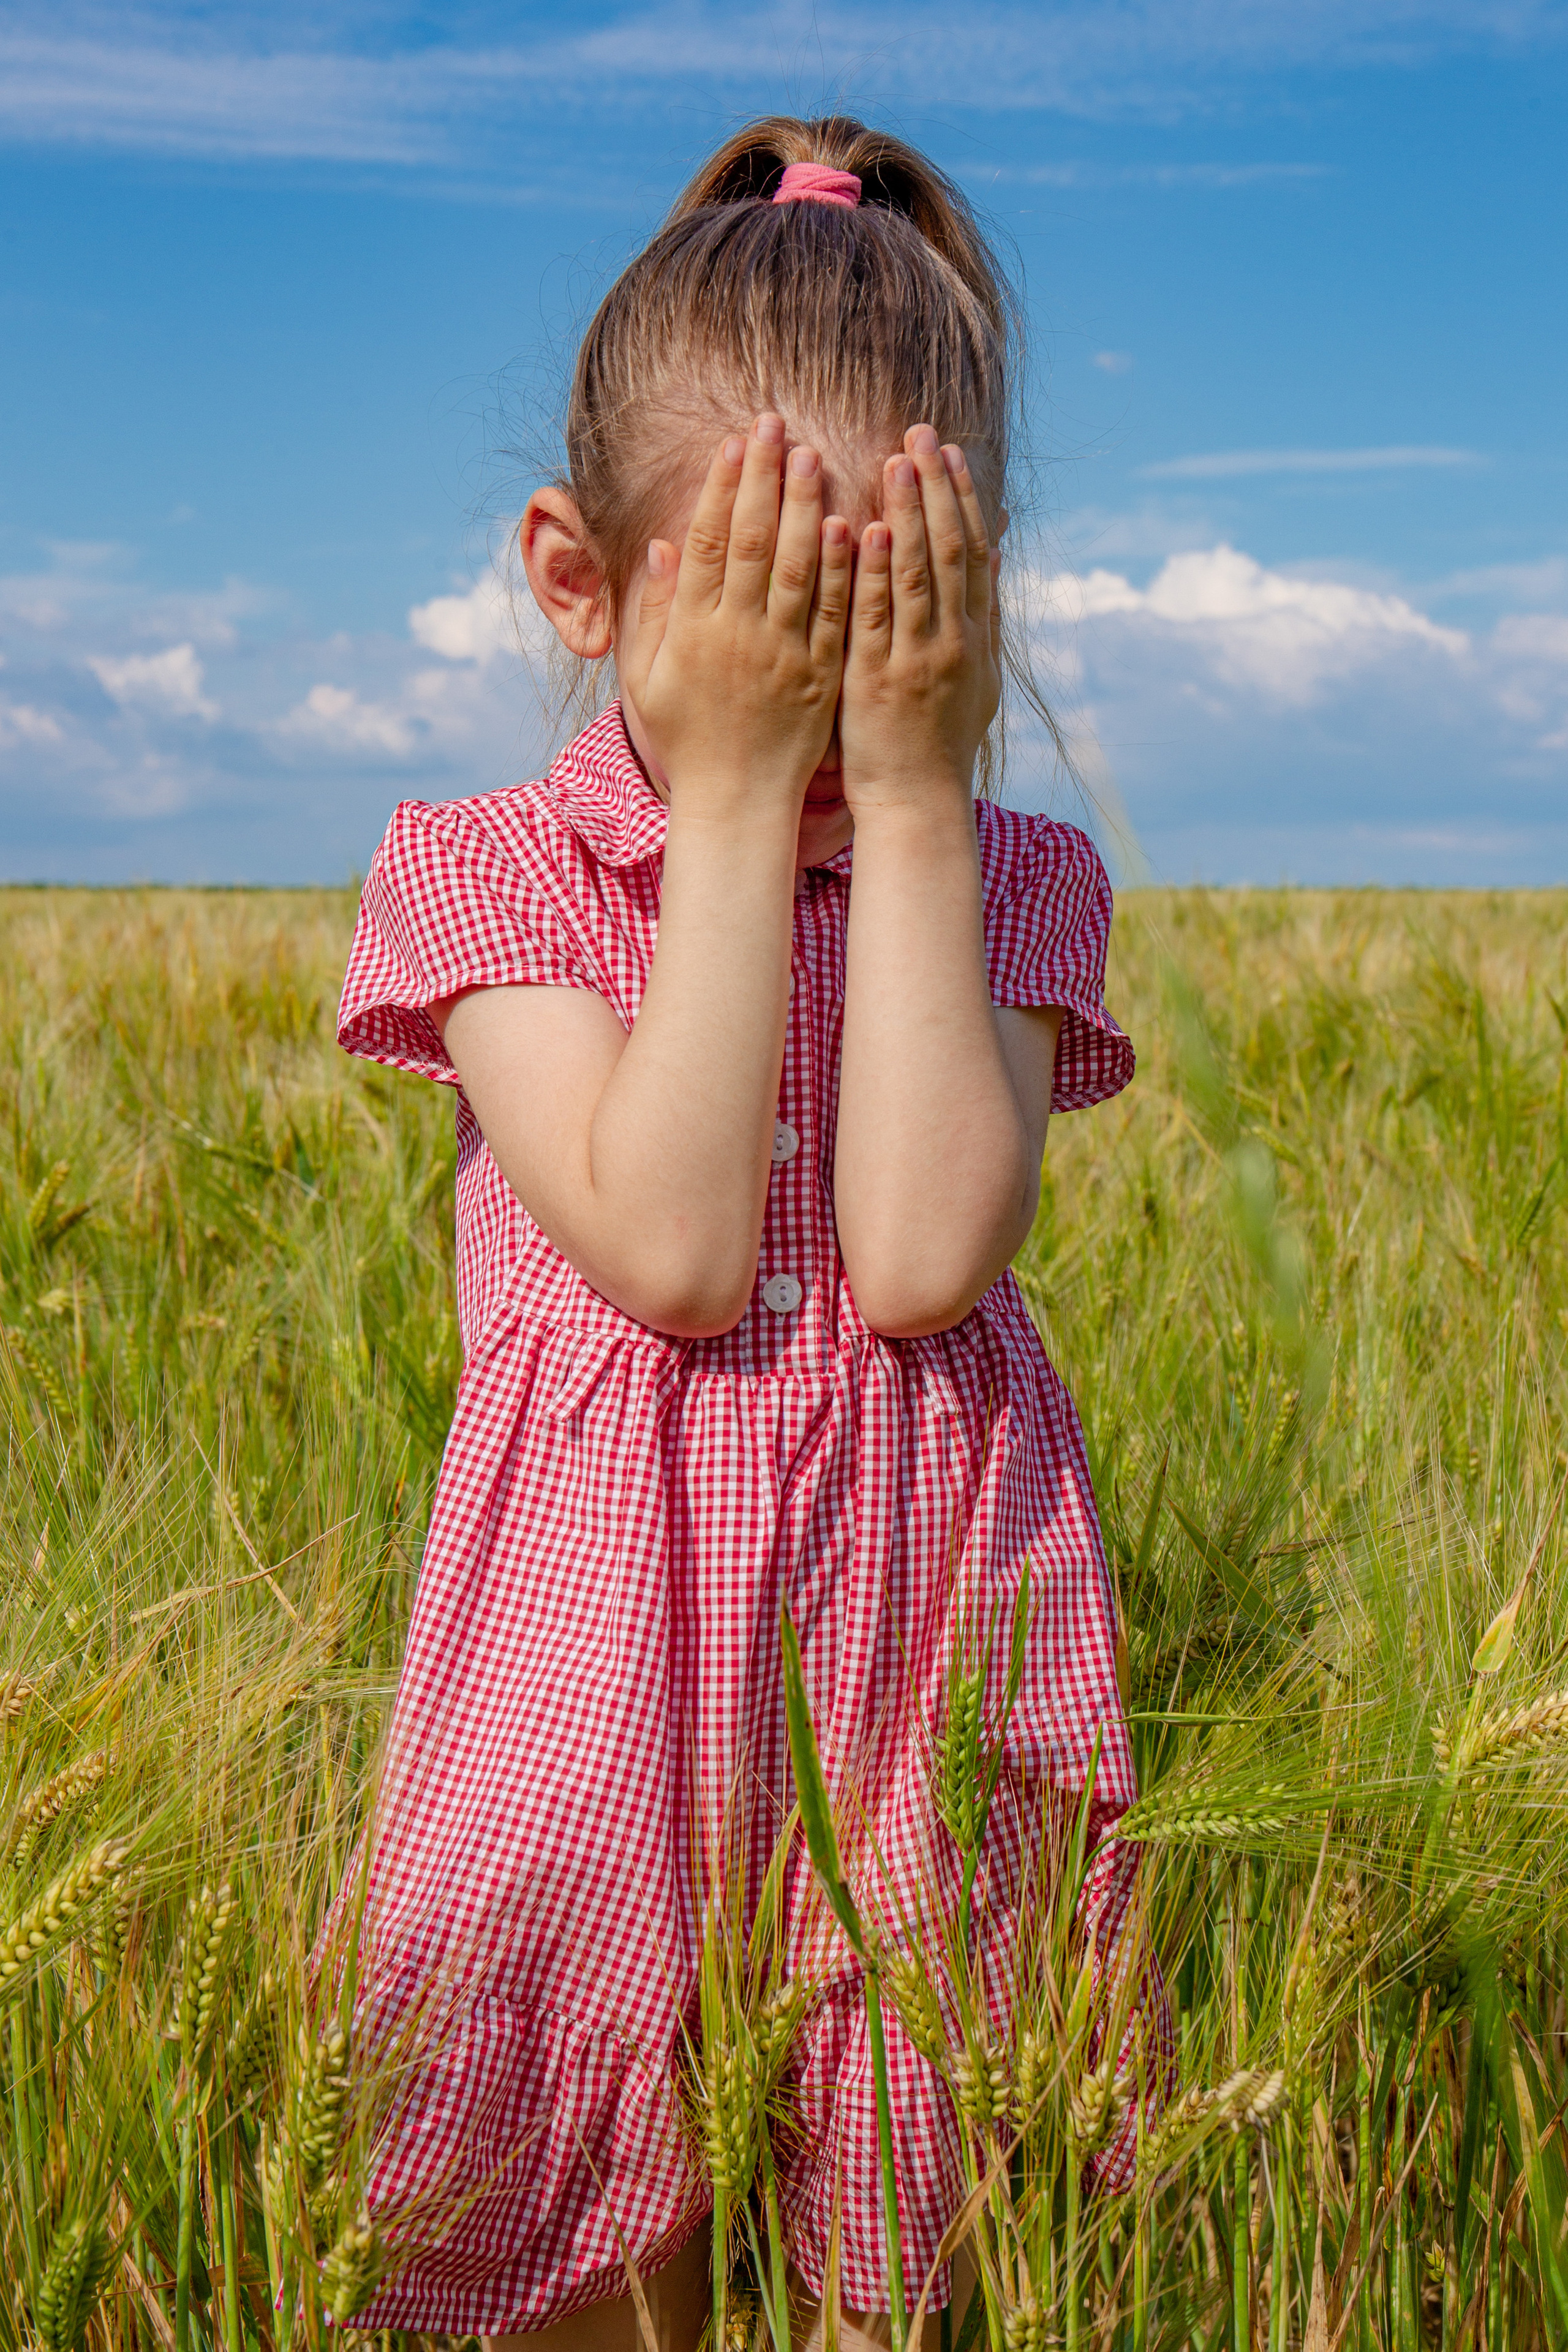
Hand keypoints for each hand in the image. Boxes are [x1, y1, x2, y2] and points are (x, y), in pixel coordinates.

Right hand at [618, 414, 853, 819]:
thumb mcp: (650, 676)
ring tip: (813, 455)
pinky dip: (844, 570)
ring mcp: (784, 654)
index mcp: (695, 630)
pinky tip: (851, 525)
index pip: (707, 543)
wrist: (736, 800)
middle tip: (776, 424)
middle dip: (764, 478)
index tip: (732, 442)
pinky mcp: (821, 675)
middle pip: (753, 541)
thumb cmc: (689, 737)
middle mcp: (739, 635)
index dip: (719, 488)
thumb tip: (660, 547)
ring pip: (799, 569)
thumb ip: (655, 611)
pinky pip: (836, 614)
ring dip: (806, 508)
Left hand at [838, 424, 1000, 813]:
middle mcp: (952, 642)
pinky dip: (874, 572)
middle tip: (921, 434)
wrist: (917, 801)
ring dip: (907, 514)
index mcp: (975, 638)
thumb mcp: (977, 677)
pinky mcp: (877, 680)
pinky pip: (875, 617)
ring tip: (896, 460)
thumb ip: (984, 617)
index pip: (973, 554)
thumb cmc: (938, 739)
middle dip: (935, 489)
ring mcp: (916, 660)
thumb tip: (1000, 555)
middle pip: (948, 551)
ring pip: (915, 574)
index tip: (950, 452)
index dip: (963, 499)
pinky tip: (868, 528)